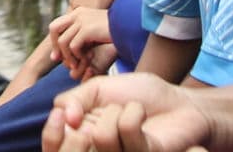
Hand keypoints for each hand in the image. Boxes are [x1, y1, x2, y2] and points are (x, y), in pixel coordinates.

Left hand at [49, 6, 118, 81]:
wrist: (130, 27)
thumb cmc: (117, 33)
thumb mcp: (96, 33)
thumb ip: (83, 38)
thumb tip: (69, 51)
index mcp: (79, 13)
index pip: (57, 25)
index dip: (54, 41)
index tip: (57, 57)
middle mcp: (78, 14)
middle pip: (54, 28)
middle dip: (56, 47)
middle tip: (60, 61)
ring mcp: (82, 20)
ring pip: (63, 41)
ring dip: (68, 56)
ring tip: (76, 65)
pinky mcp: (87, 29)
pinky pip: (73, 46)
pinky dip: (77, 56)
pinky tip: (87, 60)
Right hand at [49, 74, 216, 151]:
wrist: (178, 102)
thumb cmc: (139, 95)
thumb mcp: (99, 88)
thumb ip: (73, 99)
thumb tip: (65, 119)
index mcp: (81, 135)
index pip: (53, 144)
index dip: (54, 130)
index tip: (69, 114)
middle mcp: (96, 150)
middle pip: (73, 143)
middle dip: (91, 114)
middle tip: (111, 110)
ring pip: (100, 136)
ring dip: (117, 112)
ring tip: (129, 112)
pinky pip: (127, 131)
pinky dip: (134, 113)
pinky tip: (142, 117)